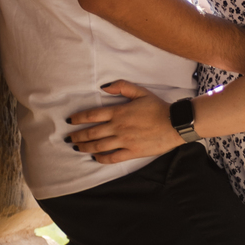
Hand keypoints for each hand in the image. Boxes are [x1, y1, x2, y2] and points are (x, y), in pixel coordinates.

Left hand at [66, 82, 180, 163]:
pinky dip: (101, 159)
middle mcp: (118, 127)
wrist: (174, 123)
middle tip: (69, 138)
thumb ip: (121, 86)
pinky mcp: (132, 152)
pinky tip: (95, 158)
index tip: (70, 121)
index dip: (78, 118)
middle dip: (77, 135)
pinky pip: (112, 158)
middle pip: (91, 133)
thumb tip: (103, 87)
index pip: (92, 115)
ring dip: (85, 147)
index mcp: (118, 112)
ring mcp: (124, 141)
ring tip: (77, 147)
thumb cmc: (158, 107)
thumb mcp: (140, 92)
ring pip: (99, 146)